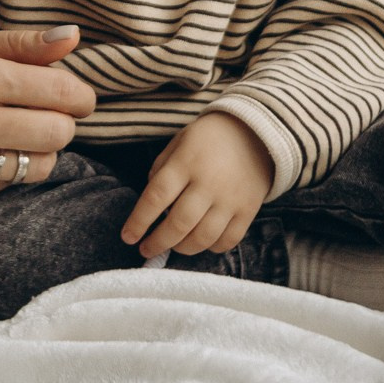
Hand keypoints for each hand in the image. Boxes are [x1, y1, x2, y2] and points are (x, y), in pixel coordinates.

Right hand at [0, 25, 96, 216]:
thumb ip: (17, 43)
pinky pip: (7, 188)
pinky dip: (6, 173)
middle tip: (44, 116)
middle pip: (59, 132)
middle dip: (63, 124)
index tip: (75, 96)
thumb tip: (74, 37)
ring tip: (14, 137)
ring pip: (40, 166)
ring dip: (38, 152)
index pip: (62, 90)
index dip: (79, 95)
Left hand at [122, 112, 271, 257]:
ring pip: (203, 237)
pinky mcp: (248, 210)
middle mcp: (208, 183)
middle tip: (146, 250)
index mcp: (186, 163)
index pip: (156, 197)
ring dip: (183, 248)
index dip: (139, 221)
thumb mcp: (179, 142)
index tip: (128, 237)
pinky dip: (211, 248)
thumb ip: (161, 170)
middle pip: (179, 223)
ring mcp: (230, 199)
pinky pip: (228, 240)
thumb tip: (151, 204)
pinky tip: (201, 241)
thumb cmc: (208, 139)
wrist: (256, 132)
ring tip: (173, 245)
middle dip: (158, 242)